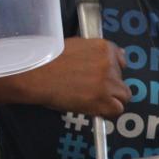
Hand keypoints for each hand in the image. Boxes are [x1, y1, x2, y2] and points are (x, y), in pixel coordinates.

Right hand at [15, 37, 129, 118]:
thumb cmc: (48, 61)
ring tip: (92, 101)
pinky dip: (107, 112)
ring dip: (111, 100)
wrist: (34, 75)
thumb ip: (96, 53)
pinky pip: (117, 110)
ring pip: (123, 96)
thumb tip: (118, 55)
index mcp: (104, 47)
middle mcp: (109, 63)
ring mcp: (107, 81)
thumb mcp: (76, 46)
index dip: (111, 73)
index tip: (100, 79)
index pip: (121, 62)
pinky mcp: (102, 98)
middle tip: (91, 91)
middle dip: (110, 88)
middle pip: (122, 81)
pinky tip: (94, 109)